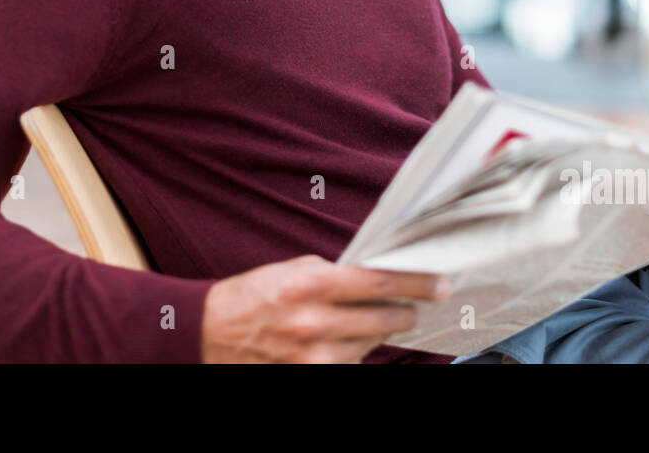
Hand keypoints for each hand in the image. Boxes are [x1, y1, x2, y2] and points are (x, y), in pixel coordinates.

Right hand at [201, 253, 450, 362]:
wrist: (208, 334)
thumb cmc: (252, 297)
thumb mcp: (292, 271)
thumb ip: (335, 273)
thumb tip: (379, 275)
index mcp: (311, 286)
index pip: (379, 283)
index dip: (415, 284)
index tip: (439, 283)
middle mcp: (315, 324)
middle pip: (384, 318)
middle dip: (407, 311)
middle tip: (419, 304)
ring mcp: (314, 357)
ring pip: (371, 344)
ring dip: (378, 330)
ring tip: (373, 319)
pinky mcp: (310, 377)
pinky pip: (351, 363)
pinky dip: (356, 350)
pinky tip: (347, 338)